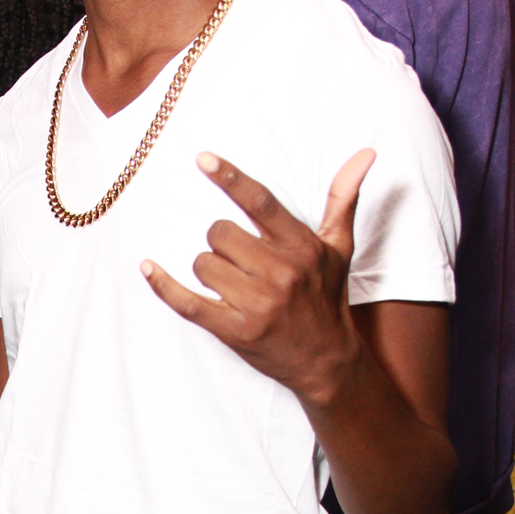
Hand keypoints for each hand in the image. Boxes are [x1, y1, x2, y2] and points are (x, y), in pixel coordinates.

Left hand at [140, 147, 375, 406]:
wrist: (326, 361)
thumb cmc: (327, 298)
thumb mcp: (339, 248)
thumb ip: (343, 198)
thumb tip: (365, 153)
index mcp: (301, 247)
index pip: (260, 203)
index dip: (230, 178)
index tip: (202, 158)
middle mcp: (280, 273)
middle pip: (219, 234)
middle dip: (222, 244)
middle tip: (241, 261)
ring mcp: (257, 304)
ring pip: (203, 264)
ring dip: (209, 271)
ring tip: (233, 285)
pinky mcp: (235, 331)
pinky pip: (187, 302)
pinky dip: (164, 286)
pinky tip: (149, 268)